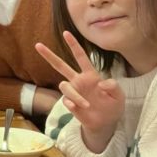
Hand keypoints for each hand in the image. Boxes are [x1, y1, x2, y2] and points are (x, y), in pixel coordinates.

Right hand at [36, 32, 124, 151]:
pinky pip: (66, 101)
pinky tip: (77, 107)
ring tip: (86, 105)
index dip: (74, 45)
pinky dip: (71, 103)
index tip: (66, 33)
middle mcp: (79, 81)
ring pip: (64, 86)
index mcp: (90, 75)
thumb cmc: (113, 105)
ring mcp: (73, 92)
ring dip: (74, 95)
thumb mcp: (119, 95)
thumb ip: (114, 87)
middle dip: (49, 55)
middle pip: (60, 65)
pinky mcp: (71, 104)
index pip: (81, 57)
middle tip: (38, 45)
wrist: (107, 123)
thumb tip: (102, 83)